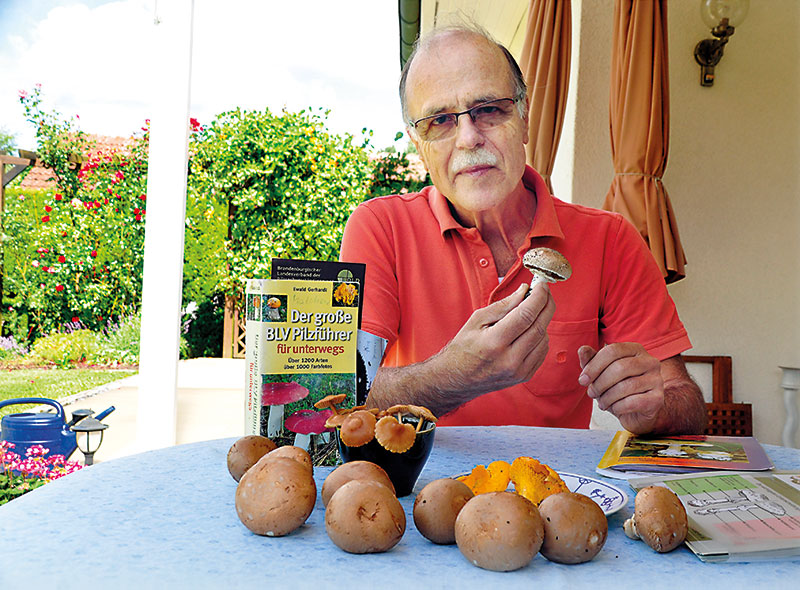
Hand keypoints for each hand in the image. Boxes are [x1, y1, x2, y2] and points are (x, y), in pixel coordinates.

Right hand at [433, 281, 554, 405]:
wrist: (456, 379)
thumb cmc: (463, 348)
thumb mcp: (476, 321)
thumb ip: (503, 306)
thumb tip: (524, 291)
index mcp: (494, 342)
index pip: (526, 314)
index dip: (538, 296)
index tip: (541, 284)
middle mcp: (510, 359)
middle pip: (540, 326)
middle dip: (546, 304)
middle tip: (544, 291)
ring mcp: (519, 371)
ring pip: (544, 338)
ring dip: (543, 320)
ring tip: (531, 311)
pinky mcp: (525, 377)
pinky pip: (543, 351)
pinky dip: (541, 336)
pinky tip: (530, 329)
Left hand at [578, 343, 664, 433]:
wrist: (637, 412)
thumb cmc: (618, 389)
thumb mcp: (602, 373)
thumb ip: (592, 361)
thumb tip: (582, 350)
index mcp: (635, 349)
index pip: (613, 350)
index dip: (594, 365)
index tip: (583, 379)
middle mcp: (650, 362)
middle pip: (620, 367)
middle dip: (600, 383)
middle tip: (591, 393)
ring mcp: (656, 380)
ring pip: (626, 386)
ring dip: (607, 397)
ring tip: (602, 402)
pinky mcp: (657, 399)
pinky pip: (632, 402)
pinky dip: (617, 407)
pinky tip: (615, 408)